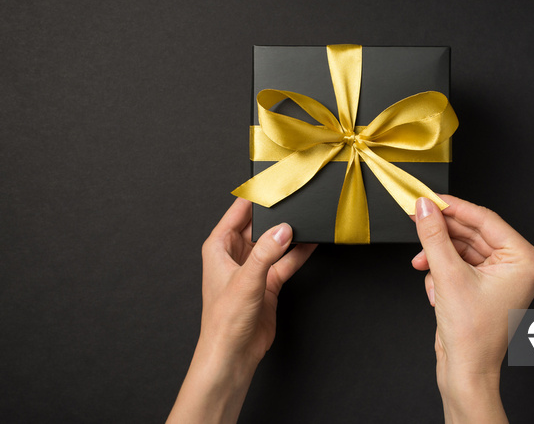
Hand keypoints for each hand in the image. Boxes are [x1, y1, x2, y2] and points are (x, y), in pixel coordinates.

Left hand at [167, 198, 315, 422]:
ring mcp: (253, 268)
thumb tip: (284, 230)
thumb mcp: (246, 280)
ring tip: (308, 219)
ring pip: (275, 243)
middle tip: (295, 199)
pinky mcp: (268, 282)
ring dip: (290, 235)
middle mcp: (235, 255)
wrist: (233, 354)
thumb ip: (267, 253)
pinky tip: (312, 242)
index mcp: (219, 247)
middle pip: (259, 225)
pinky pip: (285, 261)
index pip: (238, 212)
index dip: (254, 197)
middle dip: (276, 215)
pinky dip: (298, 253)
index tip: (272, 183)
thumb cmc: (225, 321)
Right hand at [412, 195, 533, 423]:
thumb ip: (434, 236)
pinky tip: (433, 286)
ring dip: (439, 255)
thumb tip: (425, 208)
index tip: (429, 199)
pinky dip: (442, 270)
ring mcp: (501, 276)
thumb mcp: (448, 275)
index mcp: (523, 259)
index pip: (485, 219)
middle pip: (473, 232)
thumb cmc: (472, 334)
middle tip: (417, 218)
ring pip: (462, 248)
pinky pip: (460, 263)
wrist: (466, 370)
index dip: (454, 207)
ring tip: (422, 264)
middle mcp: (516, 265)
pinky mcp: (484, 285)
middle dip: (442, 233)